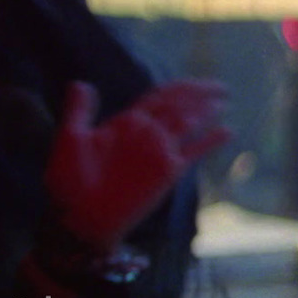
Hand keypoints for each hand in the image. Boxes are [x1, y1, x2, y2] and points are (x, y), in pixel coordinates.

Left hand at [44, 79, 231, 250]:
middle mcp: (147, 134)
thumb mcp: (70, 139)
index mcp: (126, 123)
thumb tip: (81, 82)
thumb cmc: (69, 181)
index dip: (179, 87)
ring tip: (224, 101)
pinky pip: (194, 152)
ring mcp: (159, 152)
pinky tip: (228, 131)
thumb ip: (79, 111)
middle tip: (221, 86)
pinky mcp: (168, 172)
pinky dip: (211, 141)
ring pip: (189, 124)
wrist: (79, 216)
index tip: (198, 81)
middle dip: (200, 94)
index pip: (159, 97)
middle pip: (179, 106)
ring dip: (207, 111)